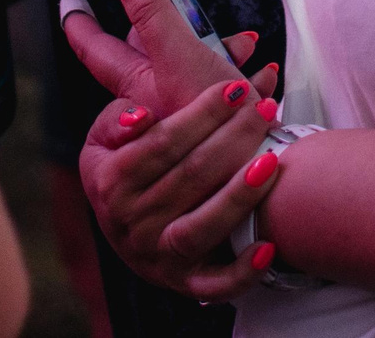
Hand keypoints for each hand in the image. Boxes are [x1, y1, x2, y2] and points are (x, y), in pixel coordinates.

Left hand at [63, 0, 274, 120]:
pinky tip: (263, 75)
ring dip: (223, 47)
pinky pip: (227, 92)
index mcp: (140, 83)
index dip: (82, 23)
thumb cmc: (216, 122)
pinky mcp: (218, 126)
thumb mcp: (181, 57)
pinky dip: (245, 77)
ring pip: (198, 64)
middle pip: (157, 46)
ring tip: (245, 43)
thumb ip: (152, 14)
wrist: (262, 170)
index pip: (99, 47)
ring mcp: (187, 112)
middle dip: (179, 16)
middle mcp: (157, 99)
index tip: (69, 4)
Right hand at [73, 78, 283, 298]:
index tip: (234, 89)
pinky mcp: (185, 284)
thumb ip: (116, 119)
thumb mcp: (102, 141)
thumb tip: (142, 116)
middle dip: (232, 138)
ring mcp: (159, 257)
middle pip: (190, 176)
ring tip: (272, 160)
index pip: (162, 142)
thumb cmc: (124, 170)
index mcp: (110, 183)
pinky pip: (215, 285)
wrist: (125, 231)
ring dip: (240, 195)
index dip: (201, 113)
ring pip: (203, 226)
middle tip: (266, 108)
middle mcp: (132, 224)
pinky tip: (268, 247)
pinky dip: (242, 272)